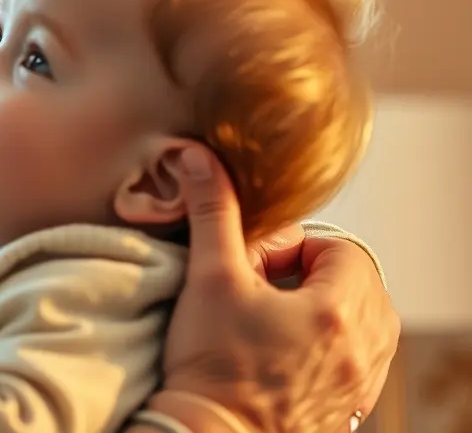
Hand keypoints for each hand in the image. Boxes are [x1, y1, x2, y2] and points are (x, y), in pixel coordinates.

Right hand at [154, 145, 398, 431]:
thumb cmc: (210, 365)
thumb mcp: (209, 278)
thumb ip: (213, 212)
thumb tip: (199, 159)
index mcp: (336, 312)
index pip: (344, 251)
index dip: (299, 249)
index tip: (258, 267)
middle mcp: (361, 350)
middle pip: (362, 286)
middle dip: (316, 277)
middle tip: (266, 290)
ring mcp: (358, 384)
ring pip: (366, 325)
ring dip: (328, 312)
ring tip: (276, 320)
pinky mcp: (347, 410)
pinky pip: (360, 363)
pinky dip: (333, 348)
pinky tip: (285, 354)